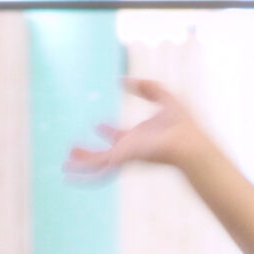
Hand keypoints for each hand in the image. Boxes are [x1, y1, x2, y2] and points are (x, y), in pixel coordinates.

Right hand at [64, 78, 222, 180]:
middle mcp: (131, 149)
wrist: (188, 143)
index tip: (99, 124)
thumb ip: (146, 87)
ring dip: (82, 163)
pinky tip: (68, 174)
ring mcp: (125, 157)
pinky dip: (82, 173)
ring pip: (98, 163)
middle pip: (106, 152)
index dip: (110, 131)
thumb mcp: (163, 96)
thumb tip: (123, 80)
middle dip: (90, 152)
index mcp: (141, 137)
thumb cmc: (183, 124)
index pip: (121, 136)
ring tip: (66, 164)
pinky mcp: (120, 160)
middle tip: (74, 149)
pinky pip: (97, 169)